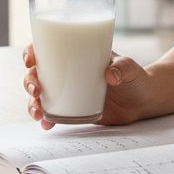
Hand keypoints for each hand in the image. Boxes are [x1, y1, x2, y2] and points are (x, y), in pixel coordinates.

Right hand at [22, 45, 155, 128]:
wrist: (143, 100)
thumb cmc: (135, 77)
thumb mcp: (130, 68)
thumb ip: (123, 68)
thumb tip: (111, 75)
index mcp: (76, 55)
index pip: (47, 48)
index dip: (32, 52)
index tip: (30, 60)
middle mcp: (67, 73)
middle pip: (37, 73)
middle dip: (29, 81)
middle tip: (36, 90)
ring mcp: (68, 92)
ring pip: (41, 95)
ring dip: (33, 103)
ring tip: (37, 113)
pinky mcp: (73, 109)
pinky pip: (54, 113)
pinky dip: (47, 119)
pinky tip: (46, 124)